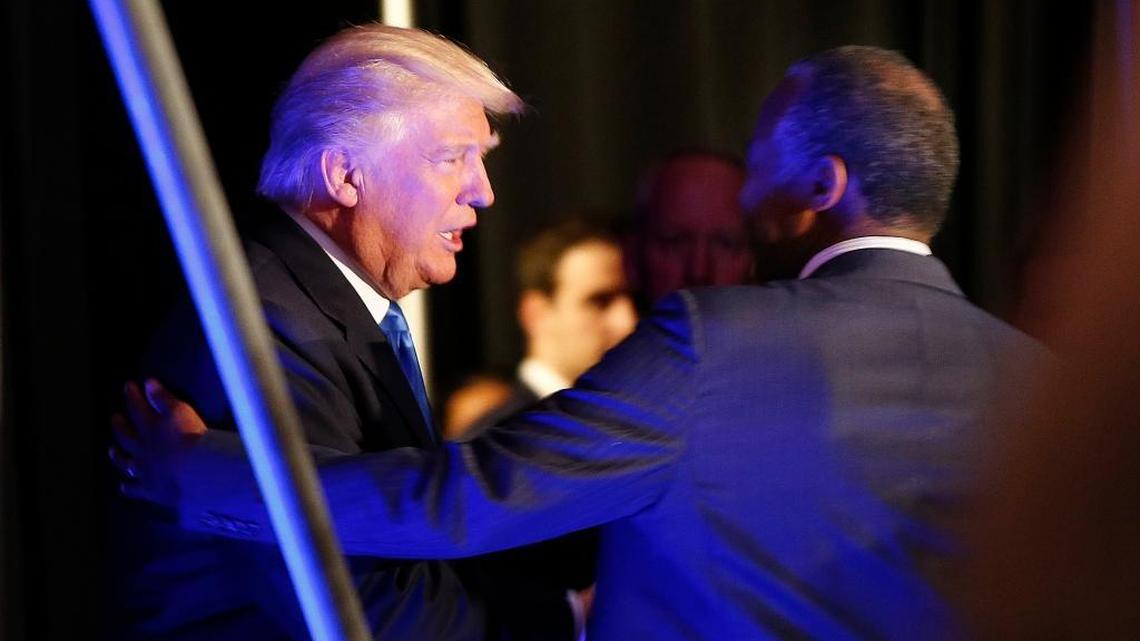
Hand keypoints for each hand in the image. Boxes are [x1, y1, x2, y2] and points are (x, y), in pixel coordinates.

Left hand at [109, 379, 206, 505]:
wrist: (195, 472)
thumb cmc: (191, 437)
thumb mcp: (180, 411)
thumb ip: (163, 398)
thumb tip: (147, 383)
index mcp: (150, 427)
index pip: (138, 408)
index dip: (133, 396)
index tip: (128, 386)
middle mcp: (142, 448)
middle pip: (126, 436)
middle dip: (120, 426)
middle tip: (114, 419)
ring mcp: (144, 470)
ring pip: (125, 462)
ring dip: (118, 456)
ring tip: (111, 451)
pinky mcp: (150, 490)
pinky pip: (135, 489)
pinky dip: (128, 488)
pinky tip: (124, 487)